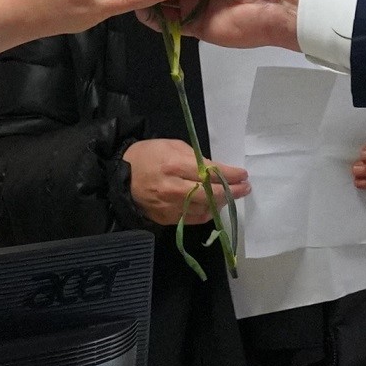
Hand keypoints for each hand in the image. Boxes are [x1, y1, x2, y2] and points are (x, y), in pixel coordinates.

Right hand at [125, 138, 248, 227]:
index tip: (243, 175)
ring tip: (230, 195)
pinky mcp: (167, 219)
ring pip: (205, 209)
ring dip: (221, 203)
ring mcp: (170, 207)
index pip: (210, 173)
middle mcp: (174, 189)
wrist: (120, 177)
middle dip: (232, 191)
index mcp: (175, 165)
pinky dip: (207, 212)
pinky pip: (194, 219)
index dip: (230, 174)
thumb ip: (196, 158)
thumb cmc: (148, 156)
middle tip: (244, 188)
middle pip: (211, 194)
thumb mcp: (172, 146)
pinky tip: (213, 205)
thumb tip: (217, 170)